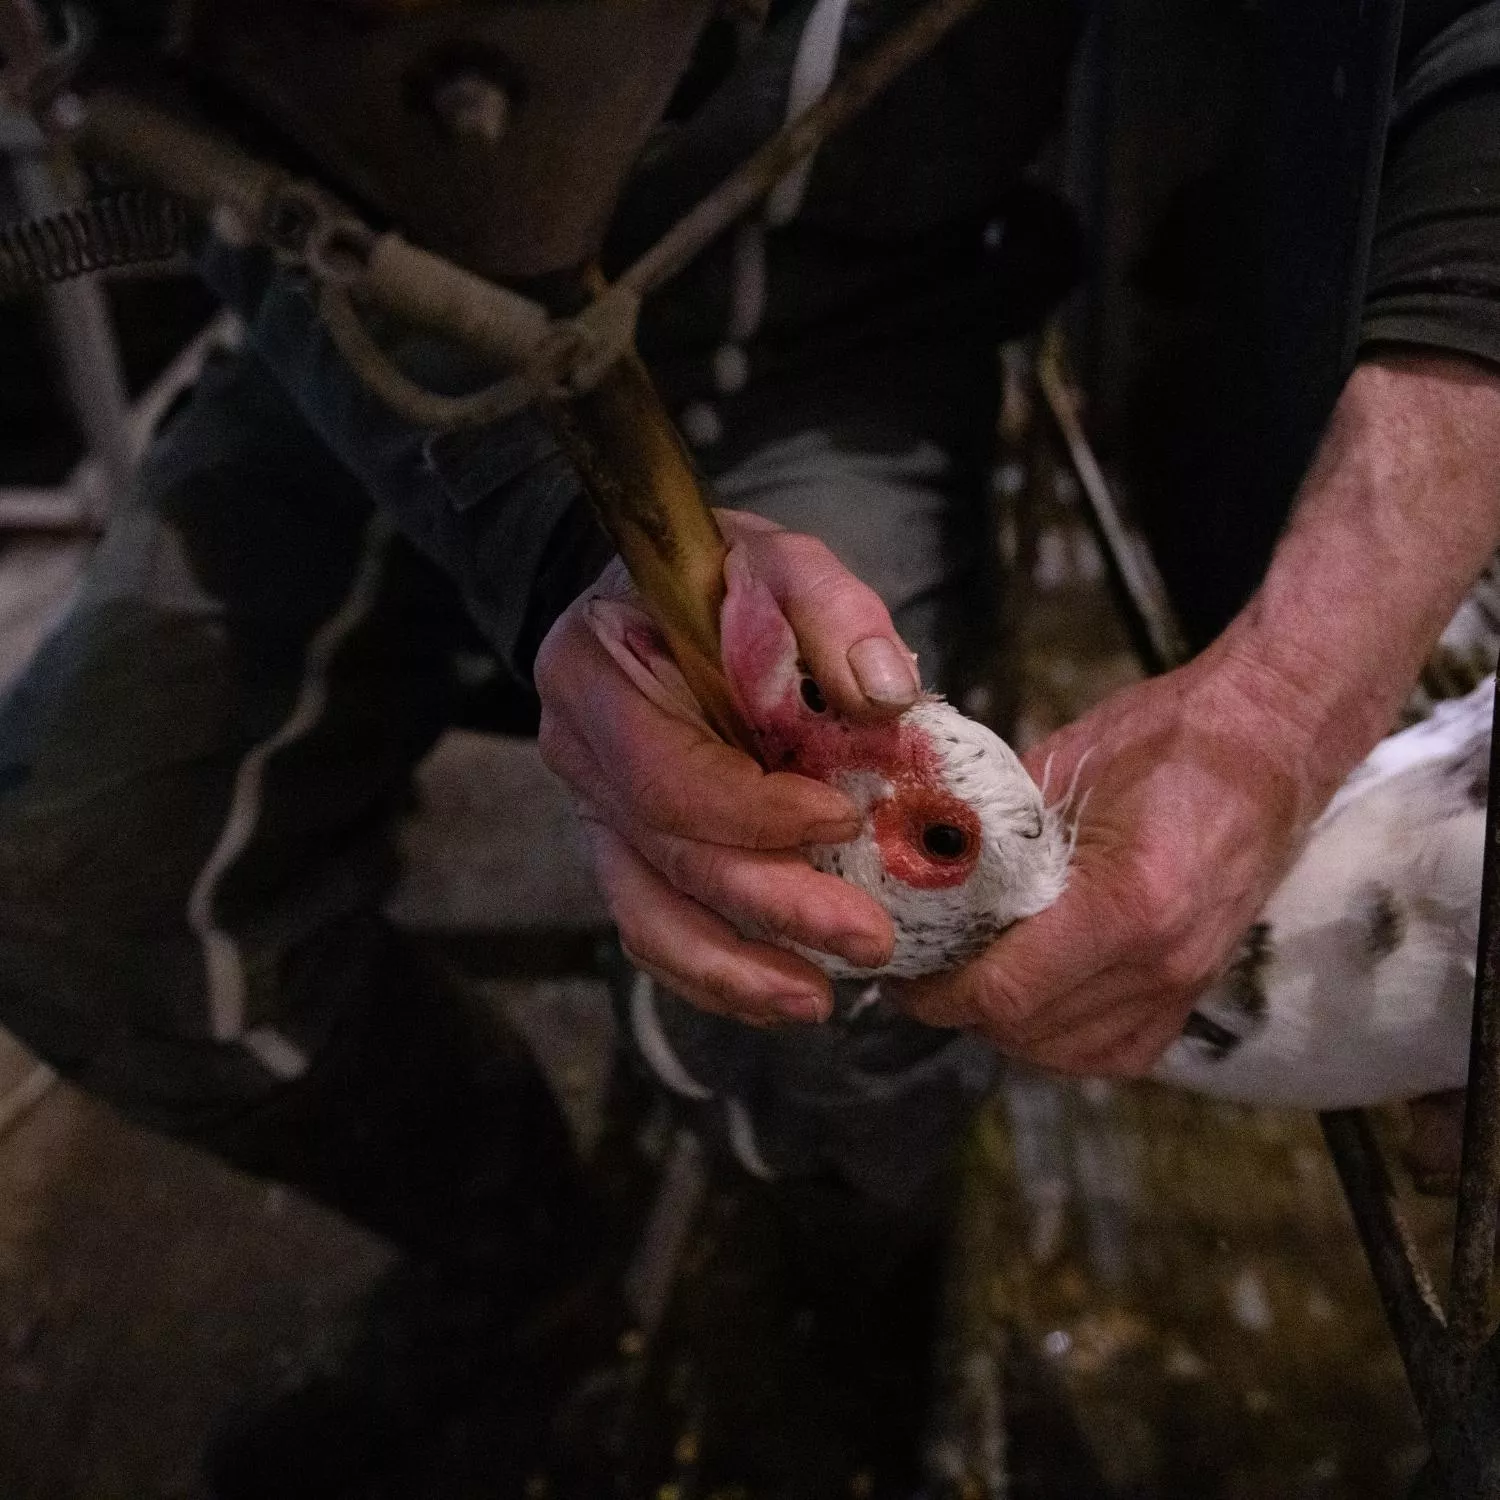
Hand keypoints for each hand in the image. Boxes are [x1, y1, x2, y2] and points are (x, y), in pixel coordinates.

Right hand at [535, 509, 920, 1025]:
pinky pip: (655, 923)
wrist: (651, 594)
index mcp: (596, 674)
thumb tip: (890, 695)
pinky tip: (777, 992)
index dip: (754, 811)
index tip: (844, 816)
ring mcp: (596, 809)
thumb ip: (833, 613)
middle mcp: (580, 753)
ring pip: (646, 914)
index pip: (666, 772)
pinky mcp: (627, 845)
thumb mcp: (778, 562)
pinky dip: (713, 969)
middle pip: (667, 857)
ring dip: (732, 970)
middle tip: (866, 941)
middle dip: (771, 908)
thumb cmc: (715, 578)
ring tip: (818, 1001)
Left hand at [901, 648, 1320, 1076]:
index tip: (902, 975)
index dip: (939, 995)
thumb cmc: (1168, 736)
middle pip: (1029, 1031)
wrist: (1272, 737)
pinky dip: (1063, 1039)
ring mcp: (1188, 983)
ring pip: (1069, 1052)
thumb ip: (990, 830)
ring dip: (1007, 1029)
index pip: (1006, 991)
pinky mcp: (1200, 989)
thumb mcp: (1059, 768)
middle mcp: (1161, 960)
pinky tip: (1034, 1002)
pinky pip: (1117, 1050)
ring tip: (971, 983)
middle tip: (924, 973)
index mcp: (1126, 901)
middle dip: (961, 1011)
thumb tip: (918, 861)